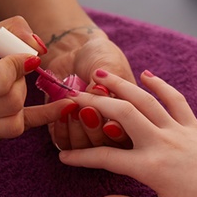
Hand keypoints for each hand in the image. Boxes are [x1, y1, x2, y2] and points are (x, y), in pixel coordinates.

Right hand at [0, 17, 67, 142]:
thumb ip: (4, 32)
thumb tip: (38, 43)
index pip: (1, 80)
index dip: (18, 63)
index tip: (20, 53)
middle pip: (11, 101)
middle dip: (20, 80)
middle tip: (9, 67)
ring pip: (14, 121)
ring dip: (22, 99)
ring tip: (8, 84)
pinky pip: (13, 131)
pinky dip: (39, 118)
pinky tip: (63, 108)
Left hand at [42, 30, 135, 149]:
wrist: (74, 49)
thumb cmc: (100, 56)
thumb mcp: (111, 65)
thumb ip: (108, 86)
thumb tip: (99, 100)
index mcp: (133, 117)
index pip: (130, 136)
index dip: (119, 135)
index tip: (110, 125)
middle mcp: (112, 129)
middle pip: (108, 148)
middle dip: (96, 131)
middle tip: (87, 110)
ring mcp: (89, 132)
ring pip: (86, 147)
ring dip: (79, 130)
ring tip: (73, 108)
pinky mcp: (67, 133)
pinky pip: (64, 143)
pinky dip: (63, 130)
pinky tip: (63, 113)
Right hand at [57, 70, 196, 196]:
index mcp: (150, 168)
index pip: (106, 158)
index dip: (81, 158)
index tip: (63, 158)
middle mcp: (161, 142)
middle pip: (122, 114)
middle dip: (95, 103)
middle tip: (74, 98)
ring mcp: (178, 130)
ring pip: (145, 100)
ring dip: (121, 85)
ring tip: (99, 75)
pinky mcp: (194, 126)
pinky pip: (175, 99)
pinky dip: (160, 85)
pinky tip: (146, 75)